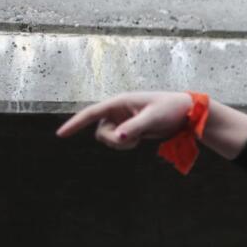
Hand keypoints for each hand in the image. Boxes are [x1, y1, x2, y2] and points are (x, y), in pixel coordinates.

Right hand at [55, 91, 194, 149]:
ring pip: (108, 138)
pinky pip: (118, 142)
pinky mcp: (128, 128)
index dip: (75, 124)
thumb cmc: (171, 109)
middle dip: (112, 140)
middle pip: (100, 132)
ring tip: (140, 138)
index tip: (60, 135)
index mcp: (120, 102)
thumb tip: (118, 137)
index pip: (91, 113)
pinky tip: (140, 139)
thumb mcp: (153, 118)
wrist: (187, 114)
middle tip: (132, 140)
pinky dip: (126, 145)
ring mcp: (122, 120)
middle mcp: (117, 110)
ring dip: (121, 144)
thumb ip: (135, 127)